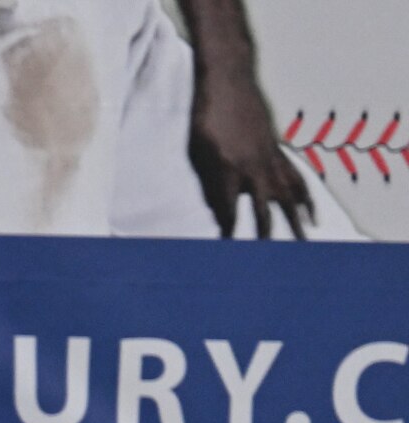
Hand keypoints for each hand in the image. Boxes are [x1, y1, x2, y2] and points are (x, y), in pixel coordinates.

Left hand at [188, 68, 312, 237]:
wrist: (228, 79)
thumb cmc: (205, 114)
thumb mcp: (197, 149)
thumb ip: (208, 180)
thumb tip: (218, 208)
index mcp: (228, 167)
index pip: (229, 209)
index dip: (229, 231)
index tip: (228, 251)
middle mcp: (253, 165)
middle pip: (264, 208)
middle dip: (266, 235)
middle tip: (270, 259)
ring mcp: (269, 156)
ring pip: (286, 194)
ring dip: (295, 219)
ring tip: (306, 238)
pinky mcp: (276, 149)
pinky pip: (294, 176)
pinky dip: (303, 195)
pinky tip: (309, 210)